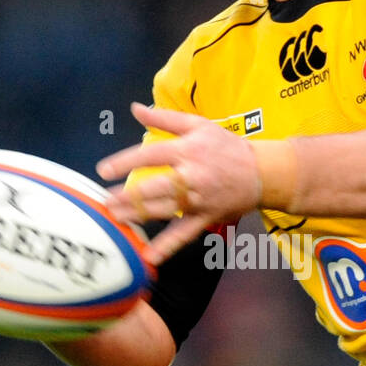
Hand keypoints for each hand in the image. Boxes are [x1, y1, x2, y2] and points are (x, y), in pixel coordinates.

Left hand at [97, 103, 261, 263]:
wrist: (262, 172)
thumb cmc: (227, 146)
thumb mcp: (198, 124)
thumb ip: (164, 118)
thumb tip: (135, 108)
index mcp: (187, 150)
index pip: (149, 155)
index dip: (124, 163)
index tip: (103, 171)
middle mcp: (191, 176)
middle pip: (153, 187)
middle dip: (126, 196)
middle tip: (105, 200)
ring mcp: (198, 200)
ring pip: (162, 210)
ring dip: (137, 215)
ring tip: (115, 217)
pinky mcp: (205, 217)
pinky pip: (184, 234)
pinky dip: (167, 247)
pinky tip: (149, 256)